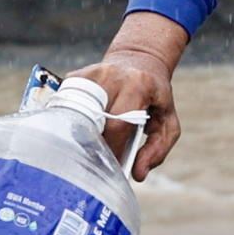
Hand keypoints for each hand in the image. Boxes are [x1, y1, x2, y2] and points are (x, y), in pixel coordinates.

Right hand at [67, 12, 188, 177]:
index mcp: (138, 86)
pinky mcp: (75, 76)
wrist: (140, 60)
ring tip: (86, 150)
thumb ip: (158, 149)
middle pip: (94, 120)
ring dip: (79, 135)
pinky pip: (66, 105)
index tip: (113, 170)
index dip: (114, 151)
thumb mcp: (167, 121)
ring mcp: (90, 74)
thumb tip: (137, 174)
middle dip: (95, 147)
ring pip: (76, 113)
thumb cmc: (155, 97)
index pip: (119, 125)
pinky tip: (77, 131)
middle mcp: (112, 76)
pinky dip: (70, 121)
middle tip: (98, 165)